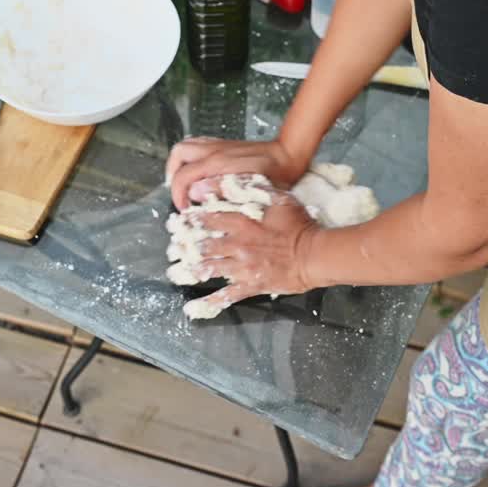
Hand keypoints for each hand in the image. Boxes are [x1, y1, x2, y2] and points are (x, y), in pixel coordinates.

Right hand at [166, 137, 307, 209]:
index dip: (178, 195)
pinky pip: (198, 144)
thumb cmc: (275, 173)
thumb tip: (195, 195)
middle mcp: (214, 150)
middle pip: (178, 155)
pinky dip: (192, 157)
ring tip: (185, 182)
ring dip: (181, 164)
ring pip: (186, 147)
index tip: (185, 208)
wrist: (288, 154)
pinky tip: (200, 171)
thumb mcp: (248, 189)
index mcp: (217, 162)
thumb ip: (220, 191)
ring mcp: (218, 145)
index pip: (182, 176)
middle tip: (181, 193)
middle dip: (173, 176)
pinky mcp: (223, 144)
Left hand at [183, 189, 320, 312]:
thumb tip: (226, 179)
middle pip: (204, 245)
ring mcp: (243, 267)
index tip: (177, 222)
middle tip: (172, 248)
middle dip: (184, 246)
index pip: (208, 219)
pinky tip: (193, 307)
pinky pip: (227, 296)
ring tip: (175, 271)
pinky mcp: (251, 285)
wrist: (315, 254)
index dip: (190, 220)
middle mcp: (238, 245)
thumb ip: (250, 187)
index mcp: (242, 222)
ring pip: (209, 269)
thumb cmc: (299, 224)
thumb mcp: (277, 197)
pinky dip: (208, 302)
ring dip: (190, 270)